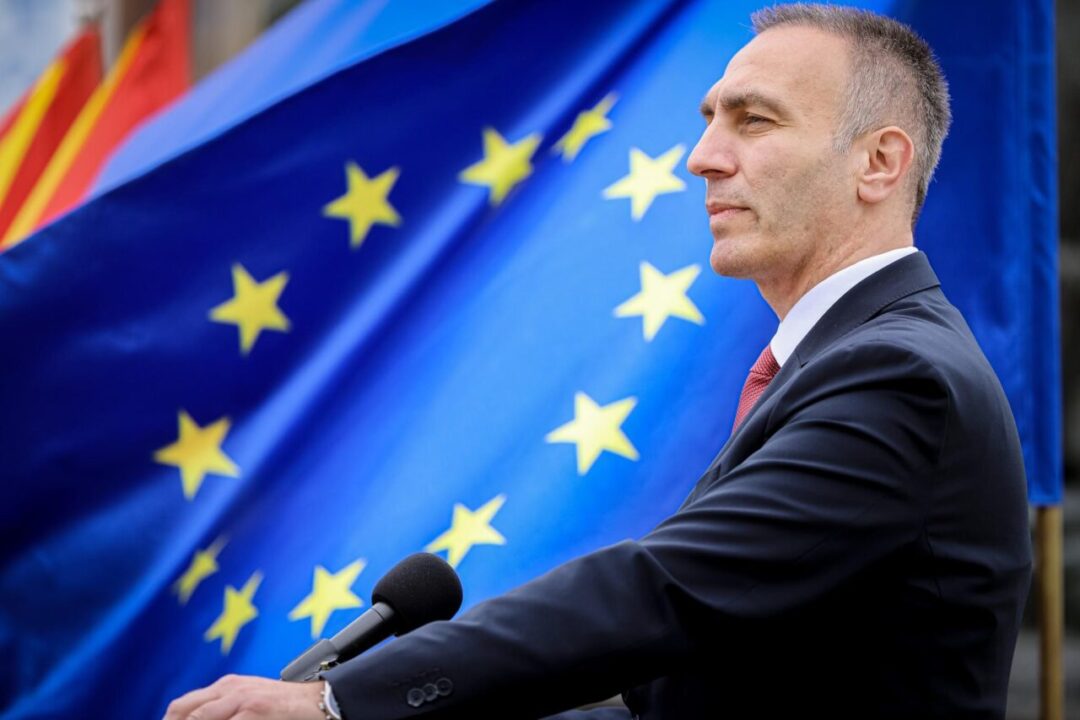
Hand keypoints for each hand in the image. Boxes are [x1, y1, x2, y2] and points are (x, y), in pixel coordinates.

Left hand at [163, 674, 325, 719]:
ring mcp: (241, 699)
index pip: (181, 707)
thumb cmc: (285, 707)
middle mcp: (229, 689)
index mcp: (226, 686)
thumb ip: (225, 709)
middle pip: (182, 712)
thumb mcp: (251, 701)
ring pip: (197, 718)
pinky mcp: (254, 710)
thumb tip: (198, 719)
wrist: (320, 702)